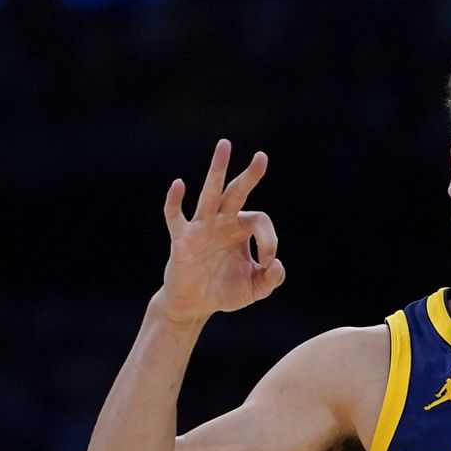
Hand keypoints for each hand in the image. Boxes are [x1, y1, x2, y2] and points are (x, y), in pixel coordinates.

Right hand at [158, 139, 284, 324]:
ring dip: (218, 170)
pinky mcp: (181, 239)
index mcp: (241, 229)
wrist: (194, 305)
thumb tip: (276, 265)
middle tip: (262, 156)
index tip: (267, 263)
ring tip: (225, 145)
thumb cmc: (224, 291)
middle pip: (237, 193)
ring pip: (210, 195)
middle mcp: (222, 223)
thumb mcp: (254, 289)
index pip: (260, 222)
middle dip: (250, 176)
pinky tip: (178, 184)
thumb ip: (271, 279)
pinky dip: (174, 201)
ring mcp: (201, 228)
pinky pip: (175, 216)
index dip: (270, 241)